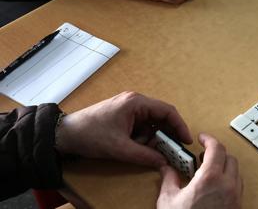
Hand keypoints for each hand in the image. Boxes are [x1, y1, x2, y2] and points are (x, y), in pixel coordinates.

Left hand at [55, 91, 192, 166]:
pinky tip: (140, 149)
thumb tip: (164, 162)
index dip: (180, 126)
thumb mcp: (120, 148)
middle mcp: (135, 102)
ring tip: (150, 152)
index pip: (167, 111)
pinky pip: (141, 127)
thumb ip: (144, 155)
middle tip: (173, 151)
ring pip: (151, 124)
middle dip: (167, 135)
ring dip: (153, 138)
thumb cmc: (90, 134)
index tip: (186, 141)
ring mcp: (129, 109)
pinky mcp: (123, 117)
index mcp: (136, 102)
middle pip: (161, 117)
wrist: (64, 134)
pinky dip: (144, 138)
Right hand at [157, 133, 241, 208]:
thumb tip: (166, 169)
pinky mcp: (238, 206)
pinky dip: (228, 180)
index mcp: (210, 178)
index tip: (202, 138)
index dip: (209, 139)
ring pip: (236, 171)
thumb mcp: (169, 201)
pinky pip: (237, 185)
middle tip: (202, 156)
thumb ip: (168, 180)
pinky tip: (214, 187)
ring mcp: (235, 196)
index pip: (216, 148)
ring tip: (207, 172)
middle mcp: (227, 185)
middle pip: (229, 157)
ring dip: (224, 166)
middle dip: (216, 153)